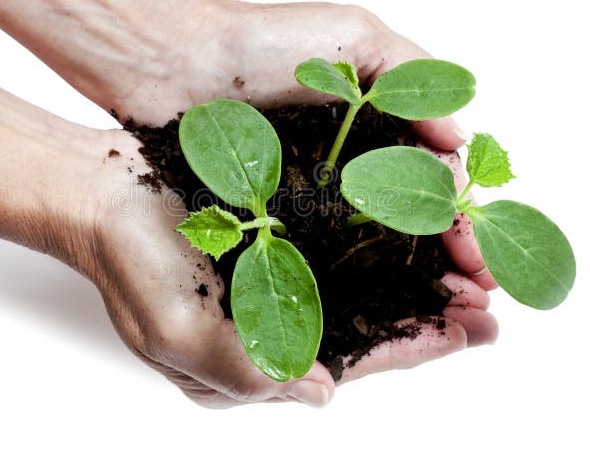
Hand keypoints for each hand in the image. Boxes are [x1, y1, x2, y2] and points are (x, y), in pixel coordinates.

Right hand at [72, 129, 496, 407]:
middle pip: (371, 325)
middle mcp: (280, 320)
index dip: (415, 348)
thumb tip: (318, 392)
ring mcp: (278, 276)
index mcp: (264, 353)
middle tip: (490, 300)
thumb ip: (244, 371)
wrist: (100, 196)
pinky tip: (410, 220)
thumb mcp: (173, 335)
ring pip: (363, 284)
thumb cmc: (128, 267)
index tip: (471, 333)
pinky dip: (379, 236)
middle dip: (431, 315)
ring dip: (414, 275)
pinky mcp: (274, 235)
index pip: (356, 359)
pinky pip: (338, 240)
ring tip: (468, 262)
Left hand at [96, 0, 499, 289]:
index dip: (461, 223)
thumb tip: (457, 137)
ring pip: (370, 252)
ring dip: (411, 286)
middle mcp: (349, 171)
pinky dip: (351, 285)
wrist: (175, 64)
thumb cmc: (262, 42)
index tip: (482, 261)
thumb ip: (412, 76)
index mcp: (377, 130)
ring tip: (447, 319)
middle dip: (449, 265)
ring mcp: (312, 200)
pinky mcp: (272, 221)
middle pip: (410, 227)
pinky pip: (317, 259)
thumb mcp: (351, 37)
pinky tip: (378, 310)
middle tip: (477, 303)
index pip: (434, 185)